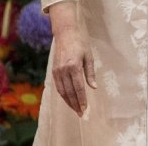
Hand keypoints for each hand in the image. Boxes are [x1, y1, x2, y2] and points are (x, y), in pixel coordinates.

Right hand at [47, 2, 96, 116]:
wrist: (65, 33)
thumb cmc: (80, 43)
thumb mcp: (89, 57)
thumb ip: (90, 73)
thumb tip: (93, 88)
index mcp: (74, 66)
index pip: (78, 88)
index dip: (82, 100)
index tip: (85, 109)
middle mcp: (63, 70)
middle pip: (69, 92)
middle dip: (75, 104)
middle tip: (81, 114)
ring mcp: (57, 71)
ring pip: (62, 91)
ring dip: (69, 102)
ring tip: (75, 109)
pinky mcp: (54, 71)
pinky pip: (58, 87)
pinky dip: (63, 95)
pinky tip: (68, 99)